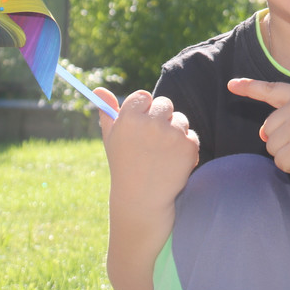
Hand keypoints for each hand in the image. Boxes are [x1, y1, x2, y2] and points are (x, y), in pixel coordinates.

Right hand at [95, 88, 199, 209]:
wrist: (142, 199)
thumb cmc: (124, 166)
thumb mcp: (111, 139)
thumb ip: (107, 112)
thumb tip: (98, 89)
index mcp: (129, 118)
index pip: (143, 96)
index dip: (143, 110)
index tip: (141, 124)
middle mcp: (151, 123)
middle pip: (165, 103)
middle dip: (161, 118)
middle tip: (152, 141)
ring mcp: (171, 134)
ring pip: (180, 119)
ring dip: (174, 132)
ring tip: (161, 153)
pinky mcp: (188, 146)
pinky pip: (191, 135)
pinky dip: (185, 147)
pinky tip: (172, 162)